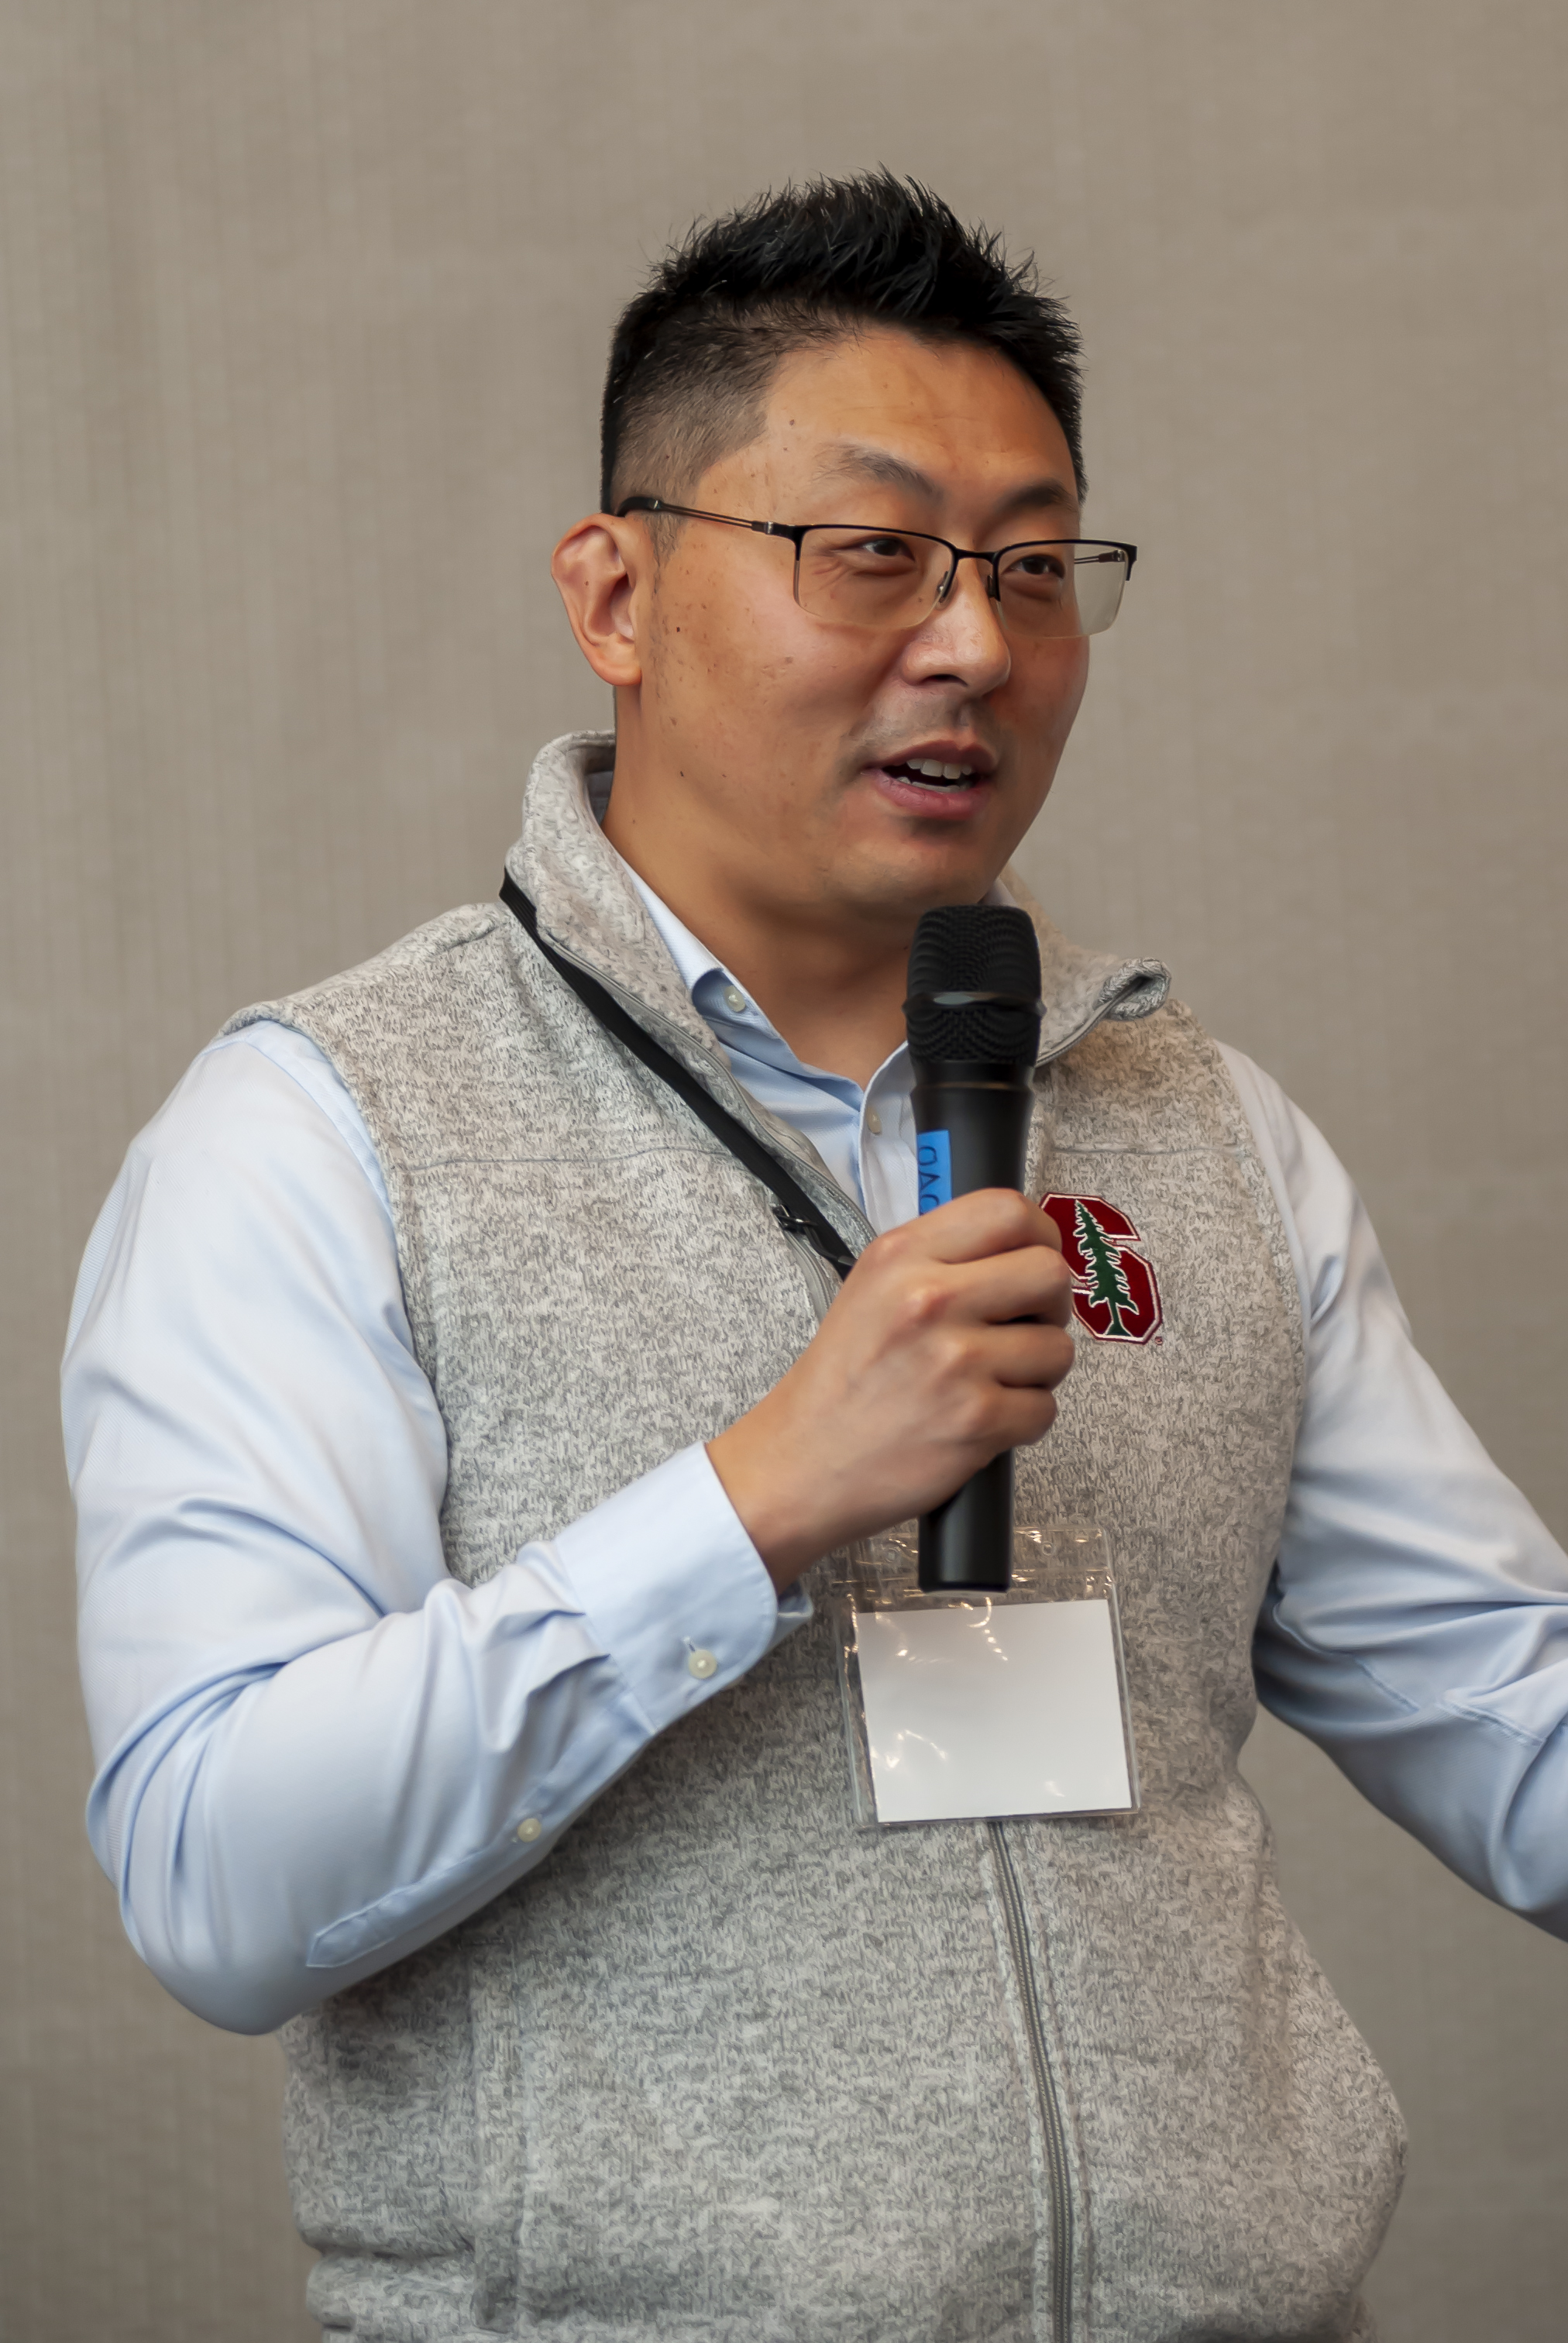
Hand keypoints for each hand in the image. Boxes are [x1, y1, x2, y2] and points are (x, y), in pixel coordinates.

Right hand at [707, 1191, 1074, 1591]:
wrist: (802, 1463)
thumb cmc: (841, 1383)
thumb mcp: (871, 1289)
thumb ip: (938, 1259)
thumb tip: (1020, 1245)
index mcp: (901, 1257)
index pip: (1006, 1211)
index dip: (1040, 1234)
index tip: (1036, 1256)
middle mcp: (928, 1300)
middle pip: (1049, 1273)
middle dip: (1050, 1305)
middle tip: (1025, 1325)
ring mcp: (955, 1361)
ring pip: (1057, 1347)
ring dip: (1037, 1370)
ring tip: (991, 1381)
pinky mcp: (976, 1420)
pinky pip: (1044, 1408)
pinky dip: (1023, 1420)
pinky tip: (981, 1419)